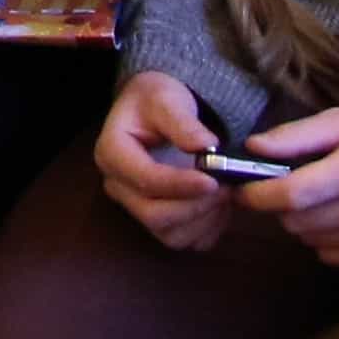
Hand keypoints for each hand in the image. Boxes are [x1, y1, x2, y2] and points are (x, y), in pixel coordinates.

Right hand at [97, 72, 235, 250]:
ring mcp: (136, 207)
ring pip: (169, 235)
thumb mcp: (166, 98)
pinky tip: (220, 206)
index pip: (145, 180)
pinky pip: (184, 240)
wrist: (156, 111)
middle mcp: (118, 186)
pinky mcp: (157, 220)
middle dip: (194, 207)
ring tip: (226, 194)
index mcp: (112, 153)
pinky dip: (207, 230)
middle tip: (225, 188)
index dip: (179, 185)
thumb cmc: (156, 100)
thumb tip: (205, 147)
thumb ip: (182, 122)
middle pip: (153, 215)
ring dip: (203, 221)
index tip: (213, 181)